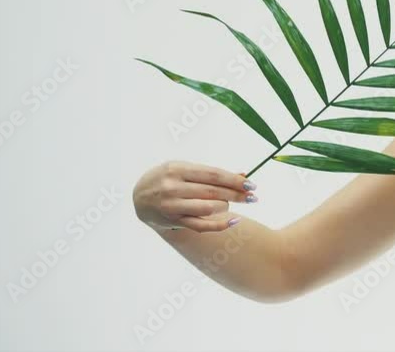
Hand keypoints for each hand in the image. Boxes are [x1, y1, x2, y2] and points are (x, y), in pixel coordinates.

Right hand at [132, 160, 257, 232]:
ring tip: (229, 203)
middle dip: (237, 194)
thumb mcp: (186, 169)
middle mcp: (173, 187)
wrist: (140, 196)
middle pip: (214, 192)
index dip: (235, 180)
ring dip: (226, 206)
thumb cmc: (169, 178)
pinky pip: (201, 226)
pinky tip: (234, 221)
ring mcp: (172, 206)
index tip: (251, 184)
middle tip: (253, 197)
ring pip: (209, 208)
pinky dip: (220, 225)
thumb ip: (212, 173)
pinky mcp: (173, 221)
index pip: (214, 175)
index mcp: (178, 169)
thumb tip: (244, 174)